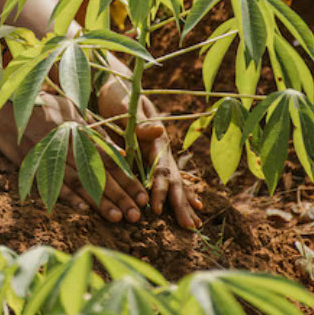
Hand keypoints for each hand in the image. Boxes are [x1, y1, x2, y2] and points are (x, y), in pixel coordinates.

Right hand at [0, 92, 149, 222]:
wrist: (5, 107)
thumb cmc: (41, 106)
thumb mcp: (71, 110)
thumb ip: (94, 131)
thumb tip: (119, 152)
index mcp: (81, 130)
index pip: (109, 159)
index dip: (127, 178)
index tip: (142, 195)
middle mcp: (69, 143)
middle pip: (99, 173)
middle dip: (120, 195)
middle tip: (136, 215)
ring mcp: (50, 153)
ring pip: (80, 181)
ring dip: (99, 201)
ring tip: (117, 217)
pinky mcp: (33, 162)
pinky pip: (52, 181)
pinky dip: (68, 196)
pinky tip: (83, 209)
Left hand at [97, 74, 202, 228]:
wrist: (119, 87)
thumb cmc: (119, 95)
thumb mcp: (127, 106)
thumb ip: (141, 121)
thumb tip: (161, 130)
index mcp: (155, 139)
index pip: (160, 169)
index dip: (160, 190)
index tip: (158, 209)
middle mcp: (161, 148)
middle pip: (173, 179)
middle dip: (180, 204)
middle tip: (189, 227)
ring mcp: (159, 153)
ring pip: (175, 181)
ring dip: (184, 203)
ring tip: (194, 225)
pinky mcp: (153, 156)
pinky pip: (168, 178)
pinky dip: (179, 193)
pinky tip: (192, 206)